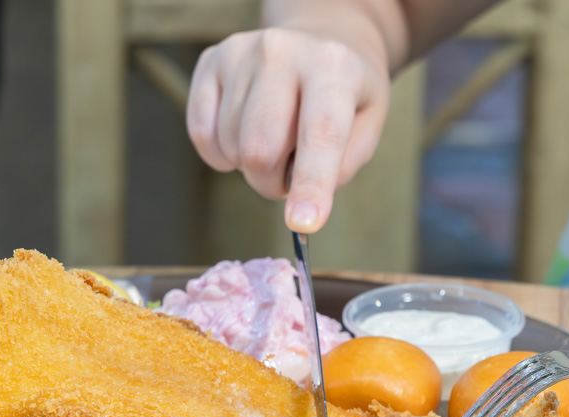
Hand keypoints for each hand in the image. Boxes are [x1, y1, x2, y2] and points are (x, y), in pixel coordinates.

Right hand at [186, 27, 390, 232]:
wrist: (319, 42)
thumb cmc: (345, 95)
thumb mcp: (367, 126)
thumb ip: (341, 166)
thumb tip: (302, 201)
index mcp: (332, 67)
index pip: (319, 134)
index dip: (311, 184)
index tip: (303, 224)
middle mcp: (282, 51)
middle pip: (260, 148)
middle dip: (272, 183)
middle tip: (288, 178)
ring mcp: (240, 53)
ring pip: (231, 146)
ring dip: (252, 166)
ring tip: (274, 144)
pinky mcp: (210, 62)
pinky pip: (202, 135)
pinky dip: (222, 154)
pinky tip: (243, 138)